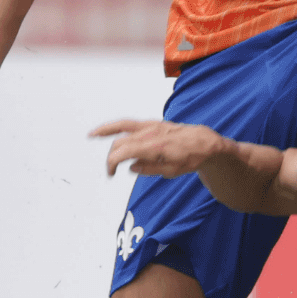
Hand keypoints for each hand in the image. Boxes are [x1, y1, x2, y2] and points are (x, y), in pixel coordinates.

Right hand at [92, 118, 226, 178]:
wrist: (205, 143)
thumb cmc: (192, 158)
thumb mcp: (173, 171)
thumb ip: (150, 169)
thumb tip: (131, 167)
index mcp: (155, 146)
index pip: (125, 152)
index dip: (112, 163)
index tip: (111, 174)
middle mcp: (151, 133)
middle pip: (121, 142)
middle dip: (111, 157)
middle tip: (111, 171)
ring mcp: (151, 126)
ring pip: (123, 127)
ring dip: (106, 131)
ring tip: (92, 135)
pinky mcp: (153, 124)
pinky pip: (131, 123)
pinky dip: (117, 126)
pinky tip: (108, 129)